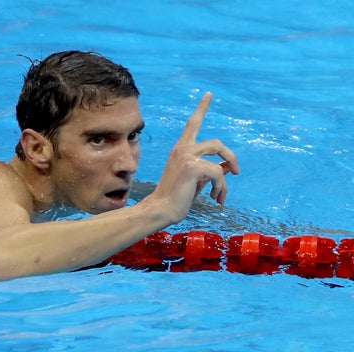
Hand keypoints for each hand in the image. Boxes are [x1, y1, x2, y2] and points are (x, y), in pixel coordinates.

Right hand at [147, 92, 239, 223]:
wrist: (161, 210)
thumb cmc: (177, 198)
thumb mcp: (197, 181)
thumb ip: (212, 170)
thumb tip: (230, 167)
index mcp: (181, 149)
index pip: (193, 124)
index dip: (202, 108)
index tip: (209, 94)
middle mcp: (182, 149)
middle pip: (217, 143)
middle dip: (230, 158)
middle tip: (237, 173)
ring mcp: (186, 156)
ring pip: (220, 158)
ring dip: (225, 180)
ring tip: (219, 195)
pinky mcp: (192, 167)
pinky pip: (218, 173)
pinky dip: (221, 187)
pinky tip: (214, 199)